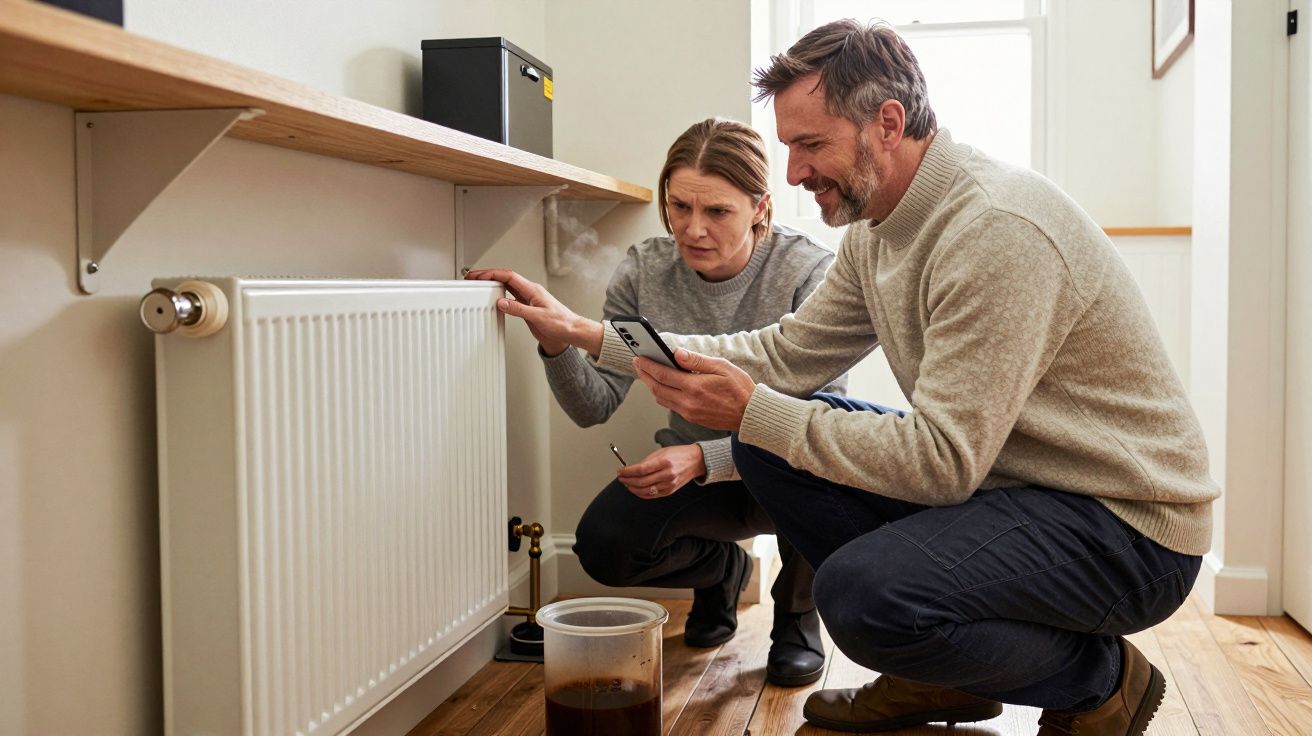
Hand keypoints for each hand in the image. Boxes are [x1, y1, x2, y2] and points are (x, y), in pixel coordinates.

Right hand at [464, 268, 603, 355]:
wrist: (571, 332)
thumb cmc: (561, 323)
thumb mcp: (538, 317)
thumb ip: (519, 309)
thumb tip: (502, 302)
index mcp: (533, 290)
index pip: (508, 276)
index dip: (491, 274)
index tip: (478, 275)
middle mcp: (530, 292)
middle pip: (505, 278)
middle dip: (488, 276)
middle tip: (473, 277)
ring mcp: (528, 299)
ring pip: (507, 286)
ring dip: (492, 284)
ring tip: (479, 284)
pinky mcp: (528, 308)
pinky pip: (510, 297)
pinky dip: (499, 295)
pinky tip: (493, 297)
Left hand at [617, 444, 706, 498]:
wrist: (695, 461)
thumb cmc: (678, 455)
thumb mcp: (661, 452)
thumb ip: (646, 461)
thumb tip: (632, 469)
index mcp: (664, 462)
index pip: (641, 470)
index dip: (628, 472)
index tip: (621, 471)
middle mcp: (667, 475)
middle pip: (641, 481)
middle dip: (628, 480)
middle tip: (621, 477)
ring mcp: (669, 485)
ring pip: (645, 491)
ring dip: (633, 488)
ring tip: (626, 484)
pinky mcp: (669, 491)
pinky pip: (652, 495)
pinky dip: (641, 494)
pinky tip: (636, 490)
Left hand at [633, 348, 755, 430]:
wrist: (750, 415)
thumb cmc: (740, 389)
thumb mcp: (722, 367)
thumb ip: (697, 360)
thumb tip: (677, 353)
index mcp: (695, 387)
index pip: (663, 375)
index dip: (648, 365)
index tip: (639, 357)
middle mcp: (688, 402)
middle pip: (657, 388)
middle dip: (644, 375)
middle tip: (637, 363)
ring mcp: (689, 412)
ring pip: (661, 398)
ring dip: (651, 385)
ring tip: (646, 373)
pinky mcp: (692, 418)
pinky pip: (670, 406)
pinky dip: (662, 394)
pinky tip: (662, 386)